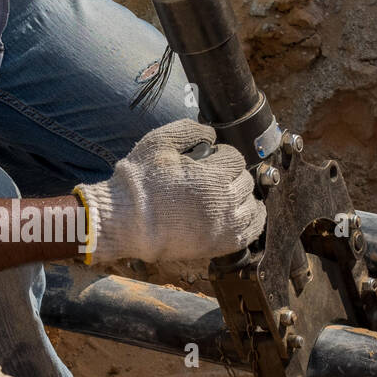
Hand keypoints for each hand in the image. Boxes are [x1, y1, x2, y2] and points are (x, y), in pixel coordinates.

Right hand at [75, 118, 266, 264]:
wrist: (124, 220)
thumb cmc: (139, 181)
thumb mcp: (159, 142)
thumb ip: (189, 131)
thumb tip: (211, 134)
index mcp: (212, 176)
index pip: (236, 159)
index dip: (223, 155)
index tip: (211, 158)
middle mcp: (222, 202)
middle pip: (245, 182)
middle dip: (232, 175)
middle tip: (215, 177)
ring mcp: (221, 227)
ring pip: (252, 208)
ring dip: (244, 198)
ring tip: (231, 195)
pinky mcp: (216, 246)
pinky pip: (249, 234)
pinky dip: (252, 223)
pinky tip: (244, 216)